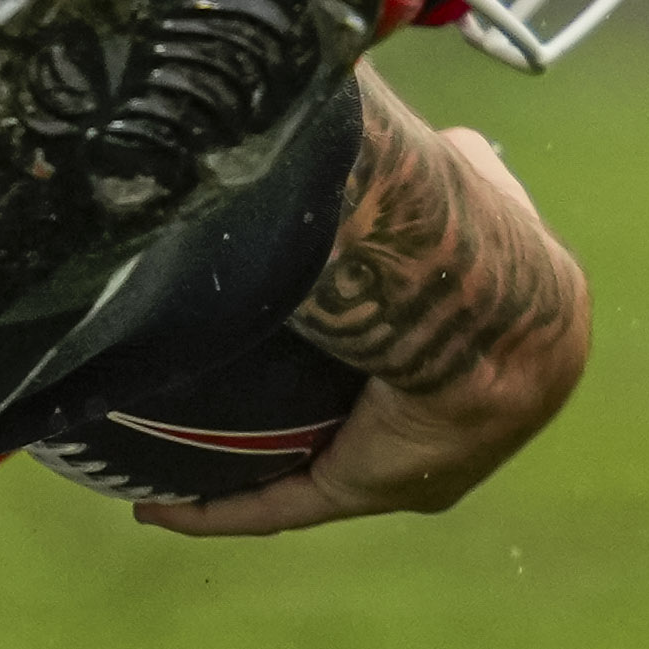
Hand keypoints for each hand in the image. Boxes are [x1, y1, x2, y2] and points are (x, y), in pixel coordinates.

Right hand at [138, 95, 585, 540]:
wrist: (478, 296)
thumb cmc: (472, 226)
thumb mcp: (467, 173)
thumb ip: (450, 166)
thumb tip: (424, 138)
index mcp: (491, 356)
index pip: (417, 365)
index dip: (362, 359)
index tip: (308, 344)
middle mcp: (457, 425)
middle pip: (357, 429)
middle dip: (297, 428)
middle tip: (224, 413)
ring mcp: (412, 466)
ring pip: (308, 472)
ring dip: (240, 478)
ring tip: (165, 473)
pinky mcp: (367, 486)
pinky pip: (280, 507)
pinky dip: (216, 511)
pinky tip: (156, 508)